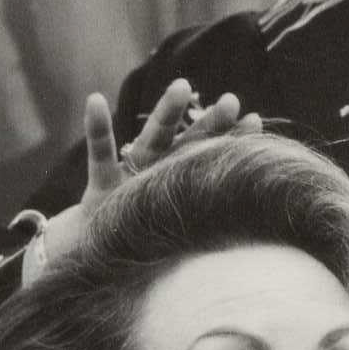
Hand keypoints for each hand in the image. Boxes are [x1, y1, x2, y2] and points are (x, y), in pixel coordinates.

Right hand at [41, 81, 260, 267]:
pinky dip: (97, 128)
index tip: (255, 120)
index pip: (210, 162)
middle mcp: (157, 178)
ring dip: (167, 115)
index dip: (233, 142)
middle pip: (188, 146)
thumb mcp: (171, 244)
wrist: (91, 264)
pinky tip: (95, 98)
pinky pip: (99, 156)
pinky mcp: (100, 190)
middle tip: (233, 100)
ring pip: (151, 142)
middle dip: (210, 124)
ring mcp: (129, 181)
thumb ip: (200, 232)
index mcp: (177, 191)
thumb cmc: (134, 250)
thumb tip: (258, 257)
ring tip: (182, 85)